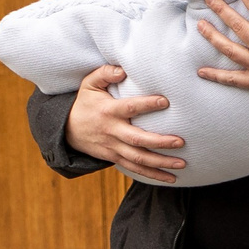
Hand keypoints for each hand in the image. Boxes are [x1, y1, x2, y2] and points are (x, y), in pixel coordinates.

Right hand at [63, 64, 184, 182]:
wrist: (65, 129)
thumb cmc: (85, 102)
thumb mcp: (89, 84)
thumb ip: (105, 73)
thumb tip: (122, 70)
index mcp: (108, 111)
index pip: (130, 107)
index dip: (147, 104)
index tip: (166, 101)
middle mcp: (112, 131)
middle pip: (137, 140)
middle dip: (159, 142)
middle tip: (181, 141)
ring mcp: (113, 147)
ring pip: (138, 159)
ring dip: (161, 163)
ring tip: (182, 163)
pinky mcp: (114, 158)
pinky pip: (135, 169)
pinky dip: (153, 175)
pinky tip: (172, 178)